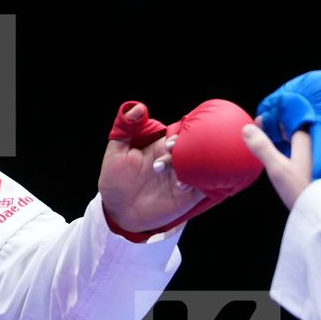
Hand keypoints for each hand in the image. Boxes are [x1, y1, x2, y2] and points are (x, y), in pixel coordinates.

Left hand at [99, 103, 195, 233]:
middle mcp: (177, 159)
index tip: (170, 142)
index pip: (181, 132)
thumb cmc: (115, 181)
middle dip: (190, 149)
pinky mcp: (189, 196)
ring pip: (203, 165)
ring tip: (177, 176)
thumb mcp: (115, 153)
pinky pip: (205, 186)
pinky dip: (201, 183)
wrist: (117, 212)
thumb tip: (138, 107)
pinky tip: (182, 186)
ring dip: (195, 166)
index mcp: (162, 146)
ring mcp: (185, 177)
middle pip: (195, 146)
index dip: (181, 133)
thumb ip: (124, 128)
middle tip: (174, 156)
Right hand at [241, 117, 312, 209]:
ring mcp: (311, 154)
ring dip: (280, 136)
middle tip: (259, 127)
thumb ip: (262, 148)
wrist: (320, 212)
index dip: (274, 115)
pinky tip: (276, 153)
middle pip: (292, 126)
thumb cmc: (301, 190)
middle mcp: (311, 143)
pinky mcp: (310, 165)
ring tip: (264, 138)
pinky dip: (285, 147)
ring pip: (294, 138)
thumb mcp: (278, 169)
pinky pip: (296, 149)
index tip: (260, 119)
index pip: (289, 117)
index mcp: (305, 139)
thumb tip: (247, 128)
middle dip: (276, 125)